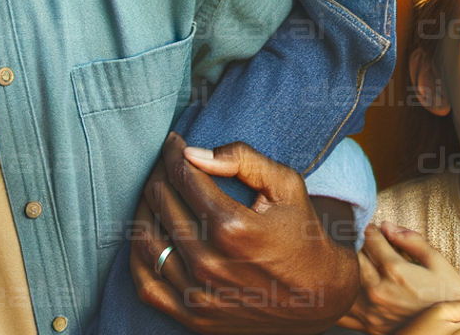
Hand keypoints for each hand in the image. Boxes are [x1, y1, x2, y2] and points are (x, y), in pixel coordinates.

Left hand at [129, 133, 359, 331]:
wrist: (320, 296)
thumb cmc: (302, 233)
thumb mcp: (285, 185)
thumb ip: (242, 158)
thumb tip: (194, 152)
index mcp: (233, 227)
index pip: (183, 176)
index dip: (173, 151)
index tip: (174, 141)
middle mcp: (210, 263)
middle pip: (162, 202)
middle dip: (161, 171)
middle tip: (167, 161)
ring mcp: (199, 294)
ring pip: (146, 238)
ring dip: (146, 205)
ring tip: (157, 189)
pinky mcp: (193, 317)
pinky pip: (146, 282)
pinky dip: (139, 253)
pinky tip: (149, 230)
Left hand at [336, 222, 459, 331]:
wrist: (453, 334)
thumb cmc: (449, 295)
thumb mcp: (438, 262)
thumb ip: (411, 240)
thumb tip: (387, 226)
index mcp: (396, 271)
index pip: (370, 239)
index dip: (372, 229)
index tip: (374, 229)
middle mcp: (380, 290)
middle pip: (355, 255)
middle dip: (361, 246)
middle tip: (368, 245)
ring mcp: (372, 311)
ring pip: (346, 279)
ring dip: (350, 268)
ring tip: (362, 264)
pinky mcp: (370, 327)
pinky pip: (345, 310)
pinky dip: (343, 296)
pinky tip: (352, 288)